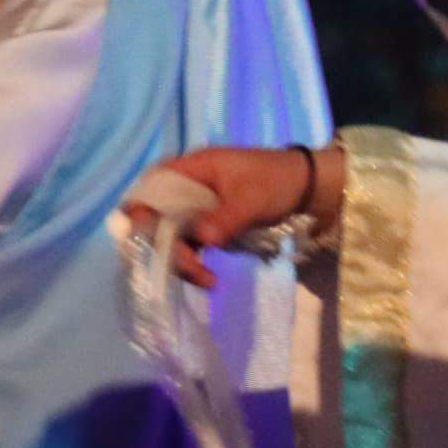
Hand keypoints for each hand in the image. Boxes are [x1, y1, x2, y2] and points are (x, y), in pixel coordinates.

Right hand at [124, 144, 339, 290]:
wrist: (305, 186)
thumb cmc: (276, 181)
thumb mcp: (253, 199)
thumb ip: (226, 218)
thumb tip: (202, 240)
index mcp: (191, 168)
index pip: (150, 186)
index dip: (143, 212)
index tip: (155, 241)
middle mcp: (185, 187)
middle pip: (156, 218)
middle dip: (167, 248)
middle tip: (194, 268)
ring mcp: (194, 207)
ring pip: (171, 236)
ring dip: (182, 260)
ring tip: (209, 279)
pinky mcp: (205, 223)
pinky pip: (188, 244)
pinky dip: (194, 261)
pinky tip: (210, 276)